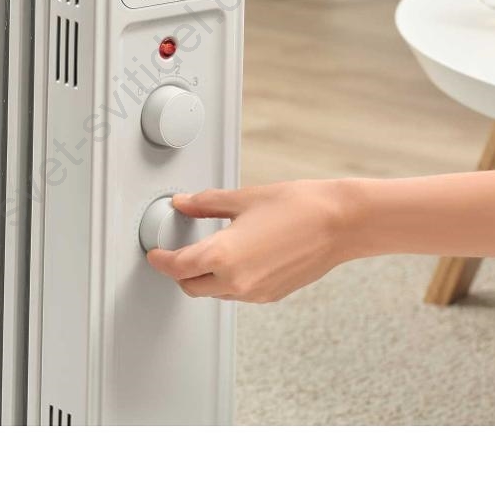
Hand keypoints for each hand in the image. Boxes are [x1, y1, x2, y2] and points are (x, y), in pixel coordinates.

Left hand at [145, 181, 354, 303]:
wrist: (340, 223)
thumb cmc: (297, 206)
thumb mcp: (242, 199)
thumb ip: (205, 204)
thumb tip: (183, 204)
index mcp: (222, 256)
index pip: (176, 267)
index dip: (160, 260)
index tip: (155, 253)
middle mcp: (236, 282)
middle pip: (190, 287)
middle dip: (180, 272)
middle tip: (178, 252)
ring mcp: (254, 293)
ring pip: (215, 293)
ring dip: (205, 278)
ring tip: (212, 251)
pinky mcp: (271, 295)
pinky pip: (238, 294)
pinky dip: (229, 281)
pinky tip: (239, 258)